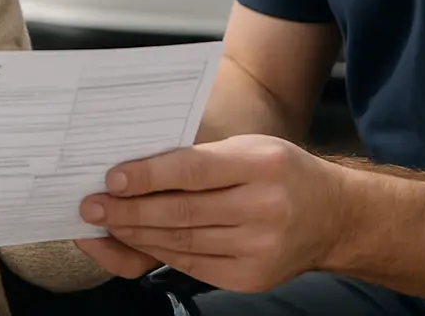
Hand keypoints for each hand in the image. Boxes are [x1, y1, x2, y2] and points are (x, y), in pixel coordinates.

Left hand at [77, 135, 343, 294]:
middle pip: (182, 213)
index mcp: (261, 165)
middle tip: (91, 206)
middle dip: (128, 211)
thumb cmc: (280, 172)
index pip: (193, 171)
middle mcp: (264, 208)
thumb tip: (136, 170)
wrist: (334, 217)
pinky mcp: (251, 277)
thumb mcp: (249, 148)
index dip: (148, 176)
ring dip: (136, 234)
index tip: (111, 178)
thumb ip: (201, 158)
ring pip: (182, 243)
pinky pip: (193, 265)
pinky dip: (159, 253)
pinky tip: (137, 241)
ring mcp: (259, 248)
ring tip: (104, 224)